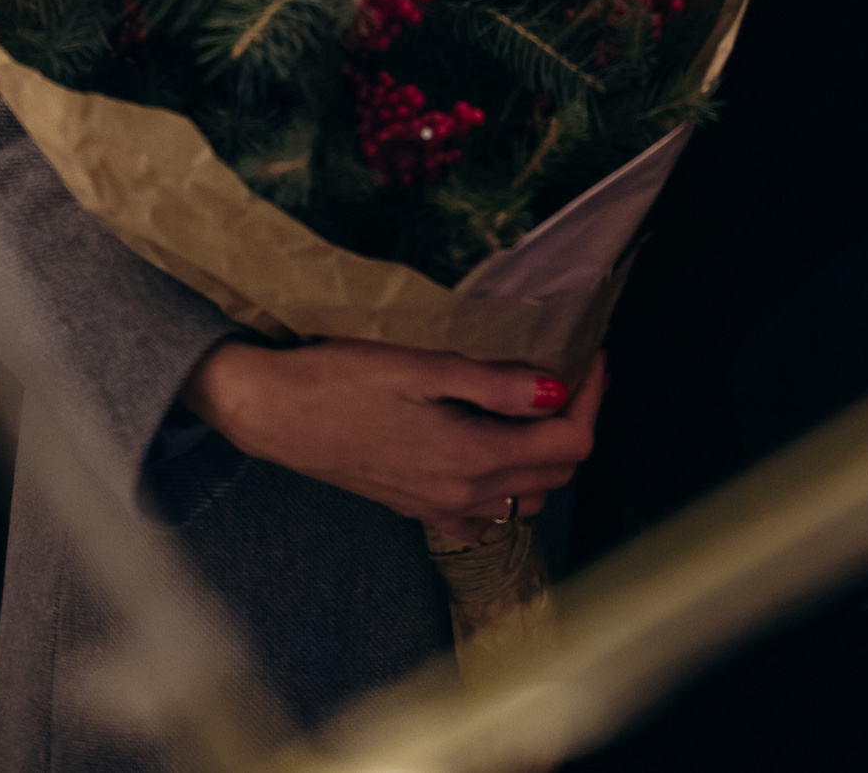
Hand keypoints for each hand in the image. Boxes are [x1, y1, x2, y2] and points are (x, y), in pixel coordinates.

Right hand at [184, 339, 606, 525]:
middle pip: (555, 472)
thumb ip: (494, 383)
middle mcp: (465, 497)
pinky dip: (507, 484)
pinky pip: (485, 514)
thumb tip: (558, 387)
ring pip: (525, 496)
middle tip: (571, 367)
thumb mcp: (422, 365)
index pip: (568, 443)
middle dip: (575, 420)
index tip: (591, 353)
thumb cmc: (344, 378)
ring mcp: (440, 509)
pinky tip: (492, 444)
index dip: (592, 396)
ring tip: (539, 400)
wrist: (276, 414)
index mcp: (472, 458)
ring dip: (546, 454)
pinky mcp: (417, 508)